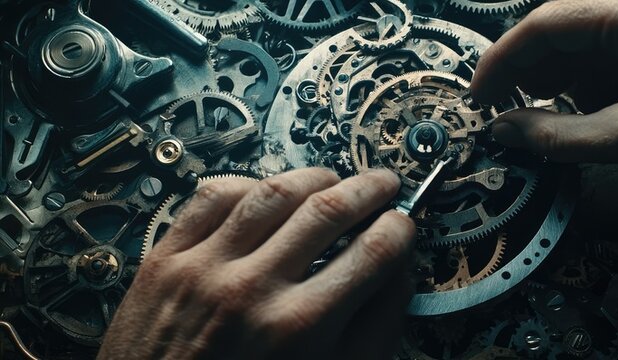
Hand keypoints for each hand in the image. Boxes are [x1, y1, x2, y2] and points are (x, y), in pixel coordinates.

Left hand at [98, 169, 414, 358]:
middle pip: (328, 210)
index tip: (403, 224)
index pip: (373, 252)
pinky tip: (268, 194)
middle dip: (370, 189)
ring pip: (273, 192)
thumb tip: (400, 268)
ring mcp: (203, 268)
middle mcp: (252, 290)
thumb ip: (376, 327)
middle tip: (384, 184)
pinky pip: (213, 196)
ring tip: (334, 181)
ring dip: (315, 177)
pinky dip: (249, 184)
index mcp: (299, 328)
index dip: (400, 229)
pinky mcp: (166, 258)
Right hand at [471, 0, 617, 207]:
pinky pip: (605, 61)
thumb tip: (502, 132)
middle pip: (560, 28)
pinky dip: (580, 88)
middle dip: (523, 70)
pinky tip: (570, 115)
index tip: (477, 96)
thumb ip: (559, 135)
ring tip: (527, 118)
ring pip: (580, 46)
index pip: (547, 21)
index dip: (502, 60)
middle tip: (494, 110)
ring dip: (550, 81)